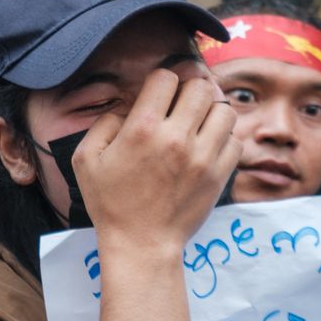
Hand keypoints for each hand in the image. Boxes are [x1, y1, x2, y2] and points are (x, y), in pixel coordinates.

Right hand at [74, 71, 239, 249]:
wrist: (141, 243)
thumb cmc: (109, 203)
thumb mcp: (85, 159)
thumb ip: (103, 124)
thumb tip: (127, 109)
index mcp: (142, 129)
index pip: (166, 78)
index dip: (160, 80)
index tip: (157, 93)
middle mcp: (176, 138)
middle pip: (200, 87)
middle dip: (188, 90)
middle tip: (180, 105)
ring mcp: (203, 156)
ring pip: (224, 110)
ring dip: (210, 112)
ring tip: (197, 124)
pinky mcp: (220, 174)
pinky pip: (235, 140)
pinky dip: (224, 138)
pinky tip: (207, 146)